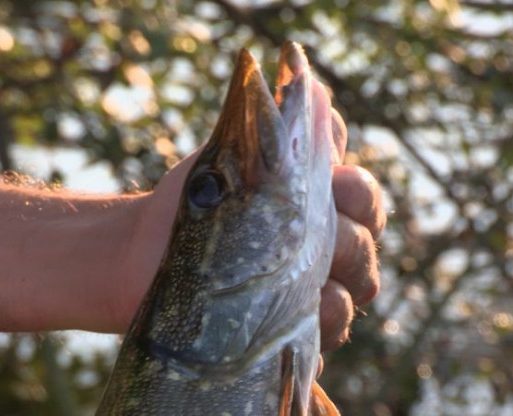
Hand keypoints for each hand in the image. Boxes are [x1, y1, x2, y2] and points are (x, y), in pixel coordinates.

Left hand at [129, 113, 384, 349]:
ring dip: (342, 278)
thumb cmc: (196, 201)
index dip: (357, 192)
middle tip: (316, 235)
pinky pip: (336, 323)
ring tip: (309, 282)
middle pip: (369, 237)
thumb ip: (274, 125)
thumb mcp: (232, 154)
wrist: (144, 255)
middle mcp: (328, 239)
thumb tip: (308, 78)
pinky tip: (304, 312)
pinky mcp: (299, 324)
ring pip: (362, 280)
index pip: (362, 193)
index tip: (332, 185)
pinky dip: (326, 316)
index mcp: (319, 198)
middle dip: (350, 233)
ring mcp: (319, 283)